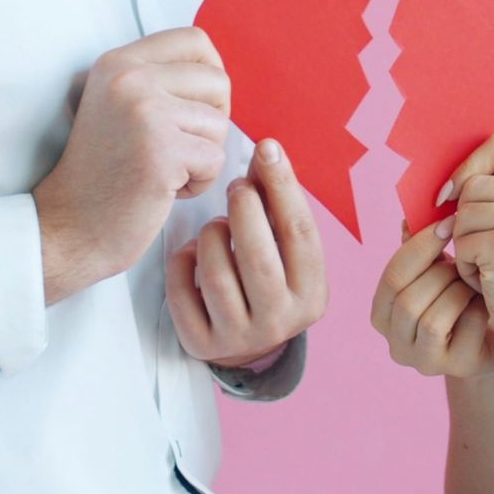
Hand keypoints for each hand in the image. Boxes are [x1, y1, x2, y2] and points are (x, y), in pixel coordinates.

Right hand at [34, 27, 231, 304]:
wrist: (68, 226)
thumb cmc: (105, 172)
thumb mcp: (120, 105)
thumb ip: (159, 79)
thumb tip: (220, 71)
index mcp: (119, 62)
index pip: (194, 40)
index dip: (210, 71)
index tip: (197, 105)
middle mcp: (129, 78)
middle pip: (218, 82)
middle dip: (212, 120)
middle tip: (179, 147)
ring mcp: (145, 112)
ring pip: (220, 124)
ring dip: (203, 156)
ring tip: (164, 170)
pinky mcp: (162, 151)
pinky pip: (216, 160)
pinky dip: (199, 183)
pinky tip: (164, 190)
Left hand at [166, 139, 328, 366]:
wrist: (248, 342)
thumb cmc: (269, 280)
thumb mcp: (284, 249)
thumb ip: (277, 205)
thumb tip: (266, 152)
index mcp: (311, 295)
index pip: (300, 234)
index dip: (284, 187)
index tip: (268, 148)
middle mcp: (279, 321)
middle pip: (259, 258)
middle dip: (244, 210)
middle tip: (236, 186)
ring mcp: (239, 337)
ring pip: (217, 276)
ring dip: (212, 236)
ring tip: (216, 225)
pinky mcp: (202, 344)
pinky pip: (183, 294)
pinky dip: (182, 263)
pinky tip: (191, 252)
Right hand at [371, 219, 493, 378]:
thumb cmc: (462, 298)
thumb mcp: (439, 271)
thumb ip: (421, 247)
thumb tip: (410, 216)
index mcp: (383, 313)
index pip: (391, 277)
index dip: (418, 247)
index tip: (446, 223)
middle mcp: (395, 342)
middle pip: (406, 300)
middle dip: (440, 273)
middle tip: (465, 258)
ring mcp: (422, 360)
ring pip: (430, 320)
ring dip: (457, 292)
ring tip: (473, 281)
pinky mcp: (453, 367)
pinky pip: (461, 332)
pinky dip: (475, 310)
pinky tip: (485, 302)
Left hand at [440, 133, 493, 365]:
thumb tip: (439, 187)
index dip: (470, 164)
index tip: (456, 192)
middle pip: (471, 185)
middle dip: (467, 223)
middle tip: (493, 253)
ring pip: (460, 216)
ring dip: (465, 247)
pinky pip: (459, 245)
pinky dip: (466, 268)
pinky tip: (491, 283)